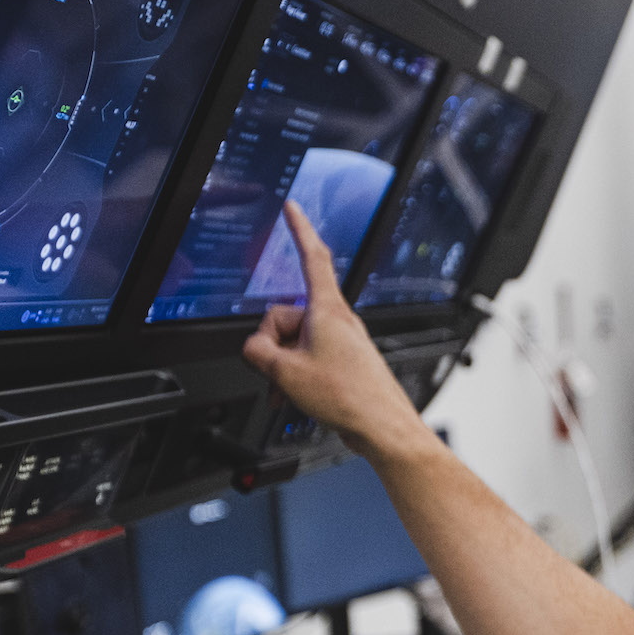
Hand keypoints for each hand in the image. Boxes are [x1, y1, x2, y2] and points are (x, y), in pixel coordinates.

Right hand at [241, 201, 429, 460]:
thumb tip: (251, 348)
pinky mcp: (343, 361)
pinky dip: (295, 376)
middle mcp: (336, 321)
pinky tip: (292, 398)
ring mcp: (341, 341)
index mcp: (327, 310)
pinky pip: (308, 359)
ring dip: (282, 366)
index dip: (299, 229)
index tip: (293, 207)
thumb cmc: (349, 397)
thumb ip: (258, 352)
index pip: (312, 256)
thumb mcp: (286, 372)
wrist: (382, 427)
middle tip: (275, 369)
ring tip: (287, 391)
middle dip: (272, 342)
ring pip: (295, 342)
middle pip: (287, 314)